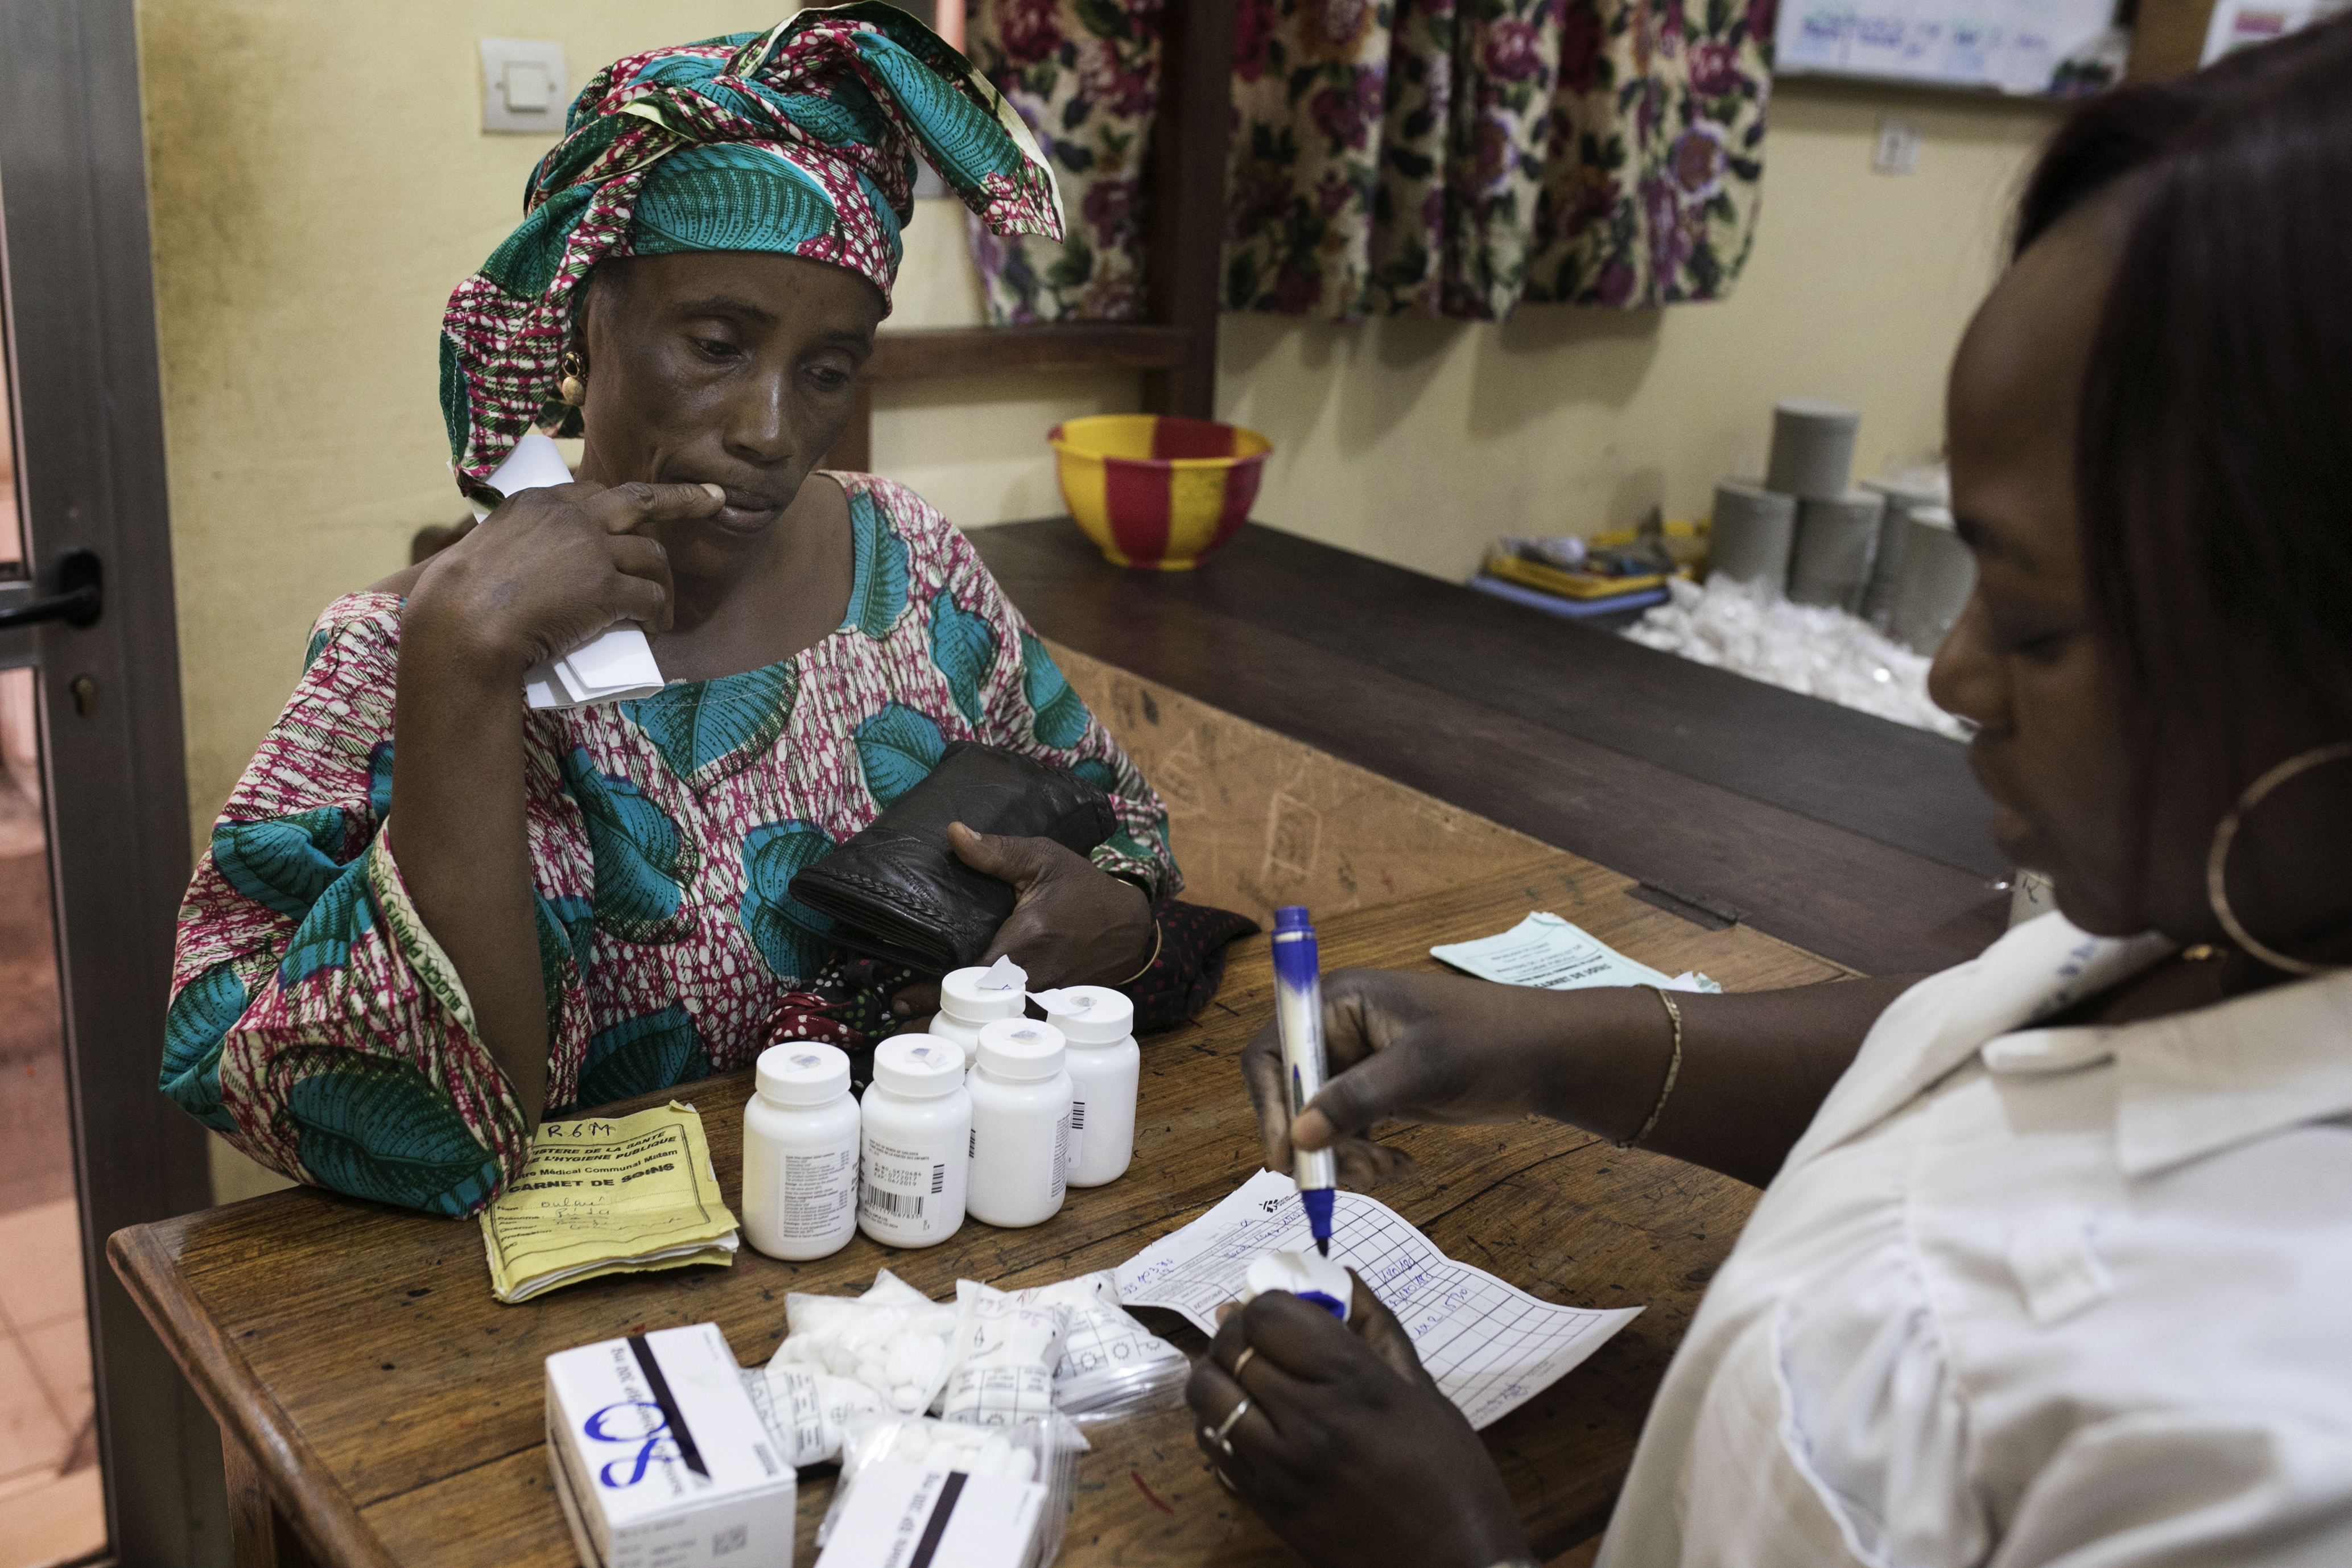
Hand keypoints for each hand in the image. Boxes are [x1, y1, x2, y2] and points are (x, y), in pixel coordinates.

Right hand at [403, 479, 724, 677]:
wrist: (460, 624)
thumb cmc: (456, 601)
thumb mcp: (481, 552)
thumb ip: (509, 549)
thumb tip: (520, 569)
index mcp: (538, 502)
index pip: (595, 492)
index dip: (623, 504)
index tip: (642, 508)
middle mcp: (571, 517)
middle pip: (641, 500)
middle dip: (684, 497)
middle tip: (714, 498)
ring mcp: (591, 551)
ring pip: (652, 557)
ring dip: (662, 584)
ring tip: (658, 610)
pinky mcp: (605, 590)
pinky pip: (650, 599)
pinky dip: (658, 616)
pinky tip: (655, 629)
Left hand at [889, 823, 1152, 1018]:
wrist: (1130, 926)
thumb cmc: (1084, 889)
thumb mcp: (1044, 859)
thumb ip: (997, 851)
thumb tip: (953, 833)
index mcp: (1027, 941)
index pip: (971, 978)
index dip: (933, 993)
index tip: (900, 999)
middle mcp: (1035, 977)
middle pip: (976, 1013)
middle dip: (936, 1021)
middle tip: (899, 1020)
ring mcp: (1045, 999)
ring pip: (993, 1027)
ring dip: (959, 1031)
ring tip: (917, 1028)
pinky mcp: (1051, 1009)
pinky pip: (1011, 1024)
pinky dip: (986, 1029)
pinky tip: (961, 1028)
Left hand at [1185, 1274, 1528, 1567]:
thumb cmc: (1452, 1478)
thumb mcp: (1423, 1393)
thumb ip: (1374, 1329)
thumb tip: (1335, 1279)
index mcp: (1354, 1384)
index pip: (1269, 1315)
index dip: (1269, 1303)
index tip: (1284, 1311)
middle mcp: (1308, 1421)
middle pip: (1231, 1347)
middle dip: (1240, 1330)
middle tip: (1261, 1336)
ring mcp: (1277, 1466)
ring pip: (1206, 1392)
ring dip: (1218, 1372)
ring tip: (1246, 1374)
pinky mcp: (1262, 1503)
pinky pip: (1210, 1443)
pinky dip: (1216, 1419)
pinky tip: (1246, 1418)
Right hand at [1243, 968, 1649, 1186]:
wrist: (1549, 1057)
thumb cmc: (1490, 1042)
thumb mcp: (1421, 1069)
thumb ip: (1356, 1100)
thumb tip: (1297, 1136)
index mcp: (1340, 1002)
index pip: (1274, 1050)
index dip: (1271, 1101)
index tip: (1287, 1153)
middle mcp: (1340, 1029)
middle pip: (1292, 1093)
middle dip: (1314, 1139)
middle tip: (1344, 1177)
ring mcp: (1360, 1062)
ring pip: (1319, 1121)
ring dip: (1342, 1155)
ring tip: (1384, 1172)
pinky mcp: (1381, 1091)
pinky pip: (1349, 1131)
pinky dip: (1364, 1156)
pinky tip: (1399, 1166)